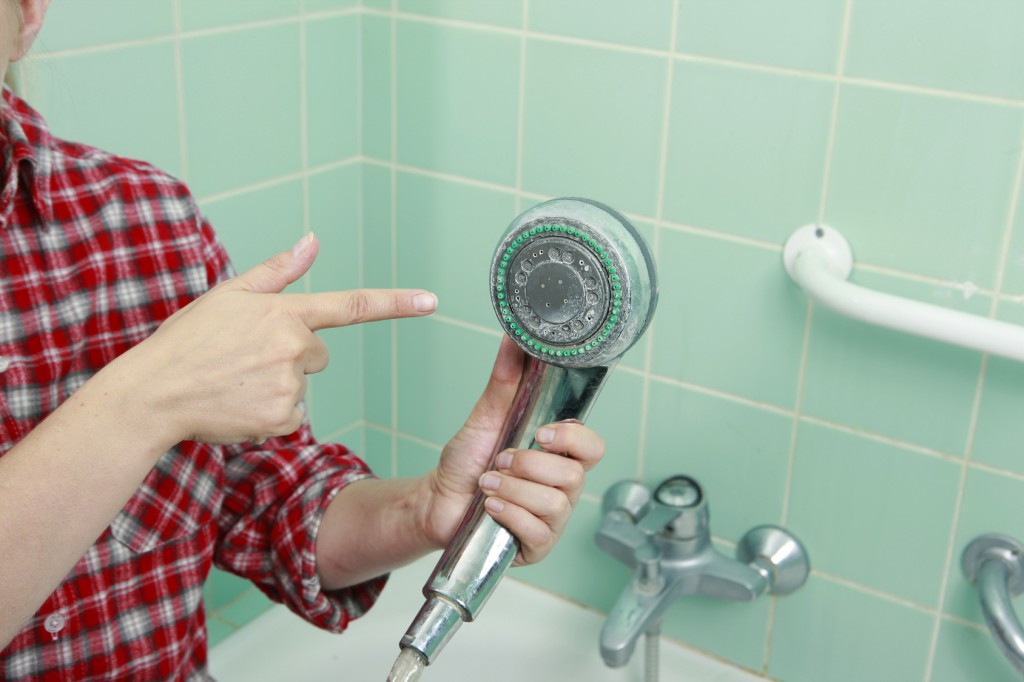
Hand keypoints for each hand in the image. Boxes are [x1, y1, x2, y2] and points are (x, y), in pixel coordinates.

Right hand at [121, 233, 437, 445]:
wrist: (154, 393)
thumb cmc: (189, 341)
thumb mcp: (230, 295)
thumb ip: (278, 271)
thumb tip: (312, 240)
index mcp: (286, 312)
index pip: (353, 305)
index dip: (397, 303)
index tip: (432, 301)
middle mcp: (294, 346)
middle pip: (318, 354)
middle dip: (291, 356)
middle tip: (246, 358)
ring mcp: (290, 385)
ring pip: (302, 385)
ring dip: (277, 385)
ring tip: (235, 381)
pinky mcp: (282, 418)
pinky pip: (291, 417)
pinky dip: (269, 414)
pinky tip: (238, 405)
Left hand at [425, 337, 605, 565]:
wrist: (438, 500)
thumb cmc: (467, 461)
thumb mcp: (485, 416)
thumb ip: (504, 380)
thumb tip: (514, 338)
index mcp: (558, 455)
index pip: (593, 447)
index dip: (574, 438)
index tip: (541, 433)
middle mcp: (563, 488)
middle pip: (574, 476)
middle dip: (528, 466)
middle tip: (499, 461)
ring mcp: (553, 519)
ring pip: (555, 504)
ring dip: (513, 490)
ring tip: (487, 485)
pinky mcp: (537, 546)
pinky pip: (539, 533)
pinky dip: (510, 515)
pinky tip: (491, 508)